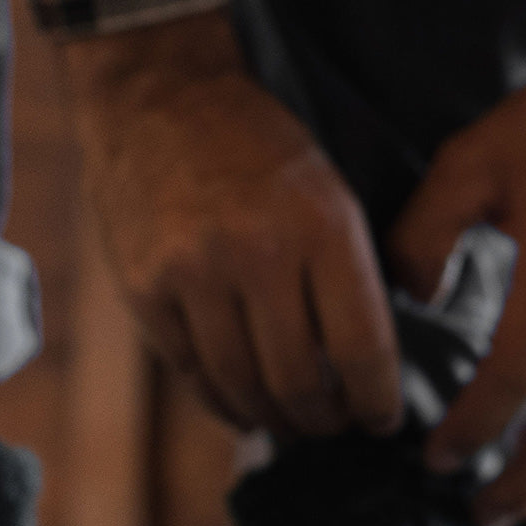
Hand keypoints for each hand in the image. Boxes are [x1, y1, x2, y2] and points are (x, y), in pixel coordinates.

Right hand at [64, 11, 402, 436]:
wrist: (158, 99)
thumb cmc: (256, 151)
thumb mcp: (326, 193)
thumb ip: (345, 277)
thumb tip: (361, 370)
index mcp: (321, 225)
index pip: (361, 347)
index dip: (376, 402)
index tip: (381, 420)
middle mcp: (256, 253)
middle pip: (299, 382)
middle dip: (324, 420)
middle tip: (334, 426)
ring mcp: (192, 275)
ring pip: (242, 388)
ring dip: (273, 421)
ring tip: (290, 423)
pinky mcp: (144, 290)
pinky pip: (191, 373)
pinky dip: (222, 403)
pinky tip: (242, 409)